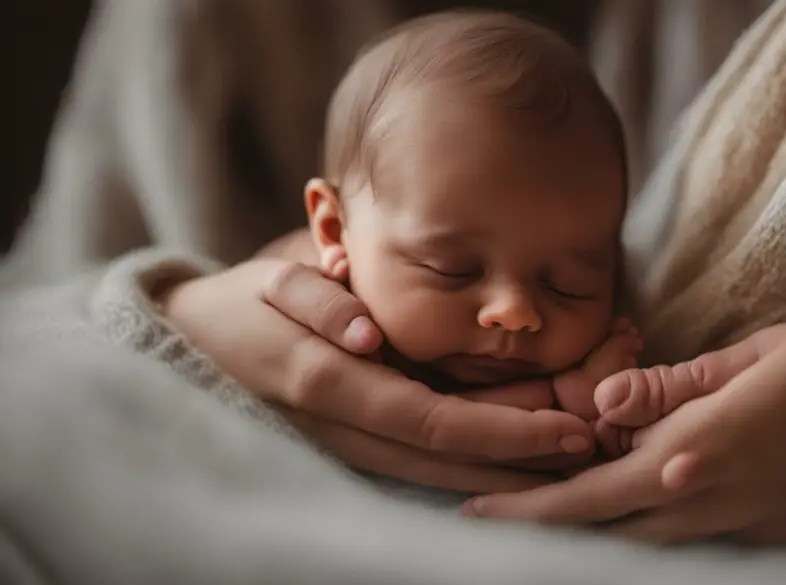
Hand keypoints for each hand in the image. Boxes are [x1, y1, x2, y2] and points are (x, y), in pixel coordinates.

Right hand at [162, 259, 595, 492]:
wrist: (189, 347)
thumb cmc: (239, 305)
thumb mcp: (270, 283)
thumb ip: (317, 302)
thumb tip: (368, 333)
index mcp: (331, 384)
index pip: (437, 421)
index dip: (506, 431)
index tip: (570, 429)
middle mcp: (347, 428)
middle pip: (449, 457)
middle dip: (522, 458)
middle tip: (595, 447)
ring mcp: (350, 444)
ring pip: (439, 469)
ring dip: (504, 467)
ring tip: (569, 456)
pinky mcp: (353, 443)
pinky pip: (421, 459)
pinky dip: (471, 460)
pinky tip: (513, 455)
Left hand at [460, 320, 785, 541]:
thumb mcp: (737, 359)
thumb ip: (663, 389)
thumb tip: (602, 401)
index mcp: (692, 456)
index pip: (588, 496)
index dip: (528, 508)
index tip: (477, 507)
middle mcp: (709, 504)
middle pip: (606, 534)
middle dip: (546, 529)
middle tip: (493, 516)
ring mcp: (742, 527)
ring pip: (645, 545)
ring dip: (594, 530)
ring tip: (553, 504)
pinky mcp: (770, 531)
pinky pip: (689, 539)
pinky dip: (648, 526)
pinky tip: (634, 501)